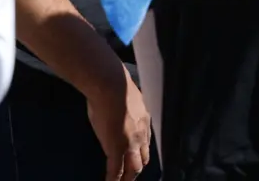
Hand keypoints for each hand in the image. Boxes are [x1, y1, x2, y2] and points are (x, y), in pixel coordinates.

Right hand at [85, 63, 151, 179]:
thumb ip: (129, 110)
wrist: (112, 86)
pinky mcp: (117, 148)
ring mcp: (130, 143)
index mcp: (145, 122)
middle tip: (129, 178)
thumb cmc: (117, 87)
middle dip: (136, 171)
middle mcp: (142, 134)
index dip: (140, 155)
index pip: (146, 145)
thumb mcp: (131, 100)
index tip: (135, 161)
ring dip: (127, 179)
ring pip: (134, 169)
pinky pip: (116, 170)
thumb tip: (123, 111)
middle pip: (143, 160)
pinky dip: (113, 180)